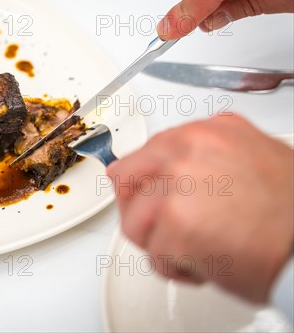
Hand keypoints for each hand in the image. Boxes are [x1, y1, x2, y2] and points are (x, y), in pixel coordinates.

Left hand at [107, 114, 293, 302]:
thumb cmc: (291, 212)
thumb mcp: (254, 157)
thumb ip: (209, 156)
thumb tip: (174, 167)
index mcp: (206, 133)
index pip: (147, 151)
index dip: (146, 181)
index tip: (148, 195)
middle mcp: (187, 152)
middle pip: (126, 178)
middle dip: (137, 208)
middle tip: (158, 227)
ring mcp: (177, 186)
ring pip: (134, 221)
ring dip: (158, 244)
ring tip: (191, 249)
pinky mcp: (176, 225)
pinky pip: (154, 256)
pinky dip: (176, 269)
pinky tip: (205, 264)